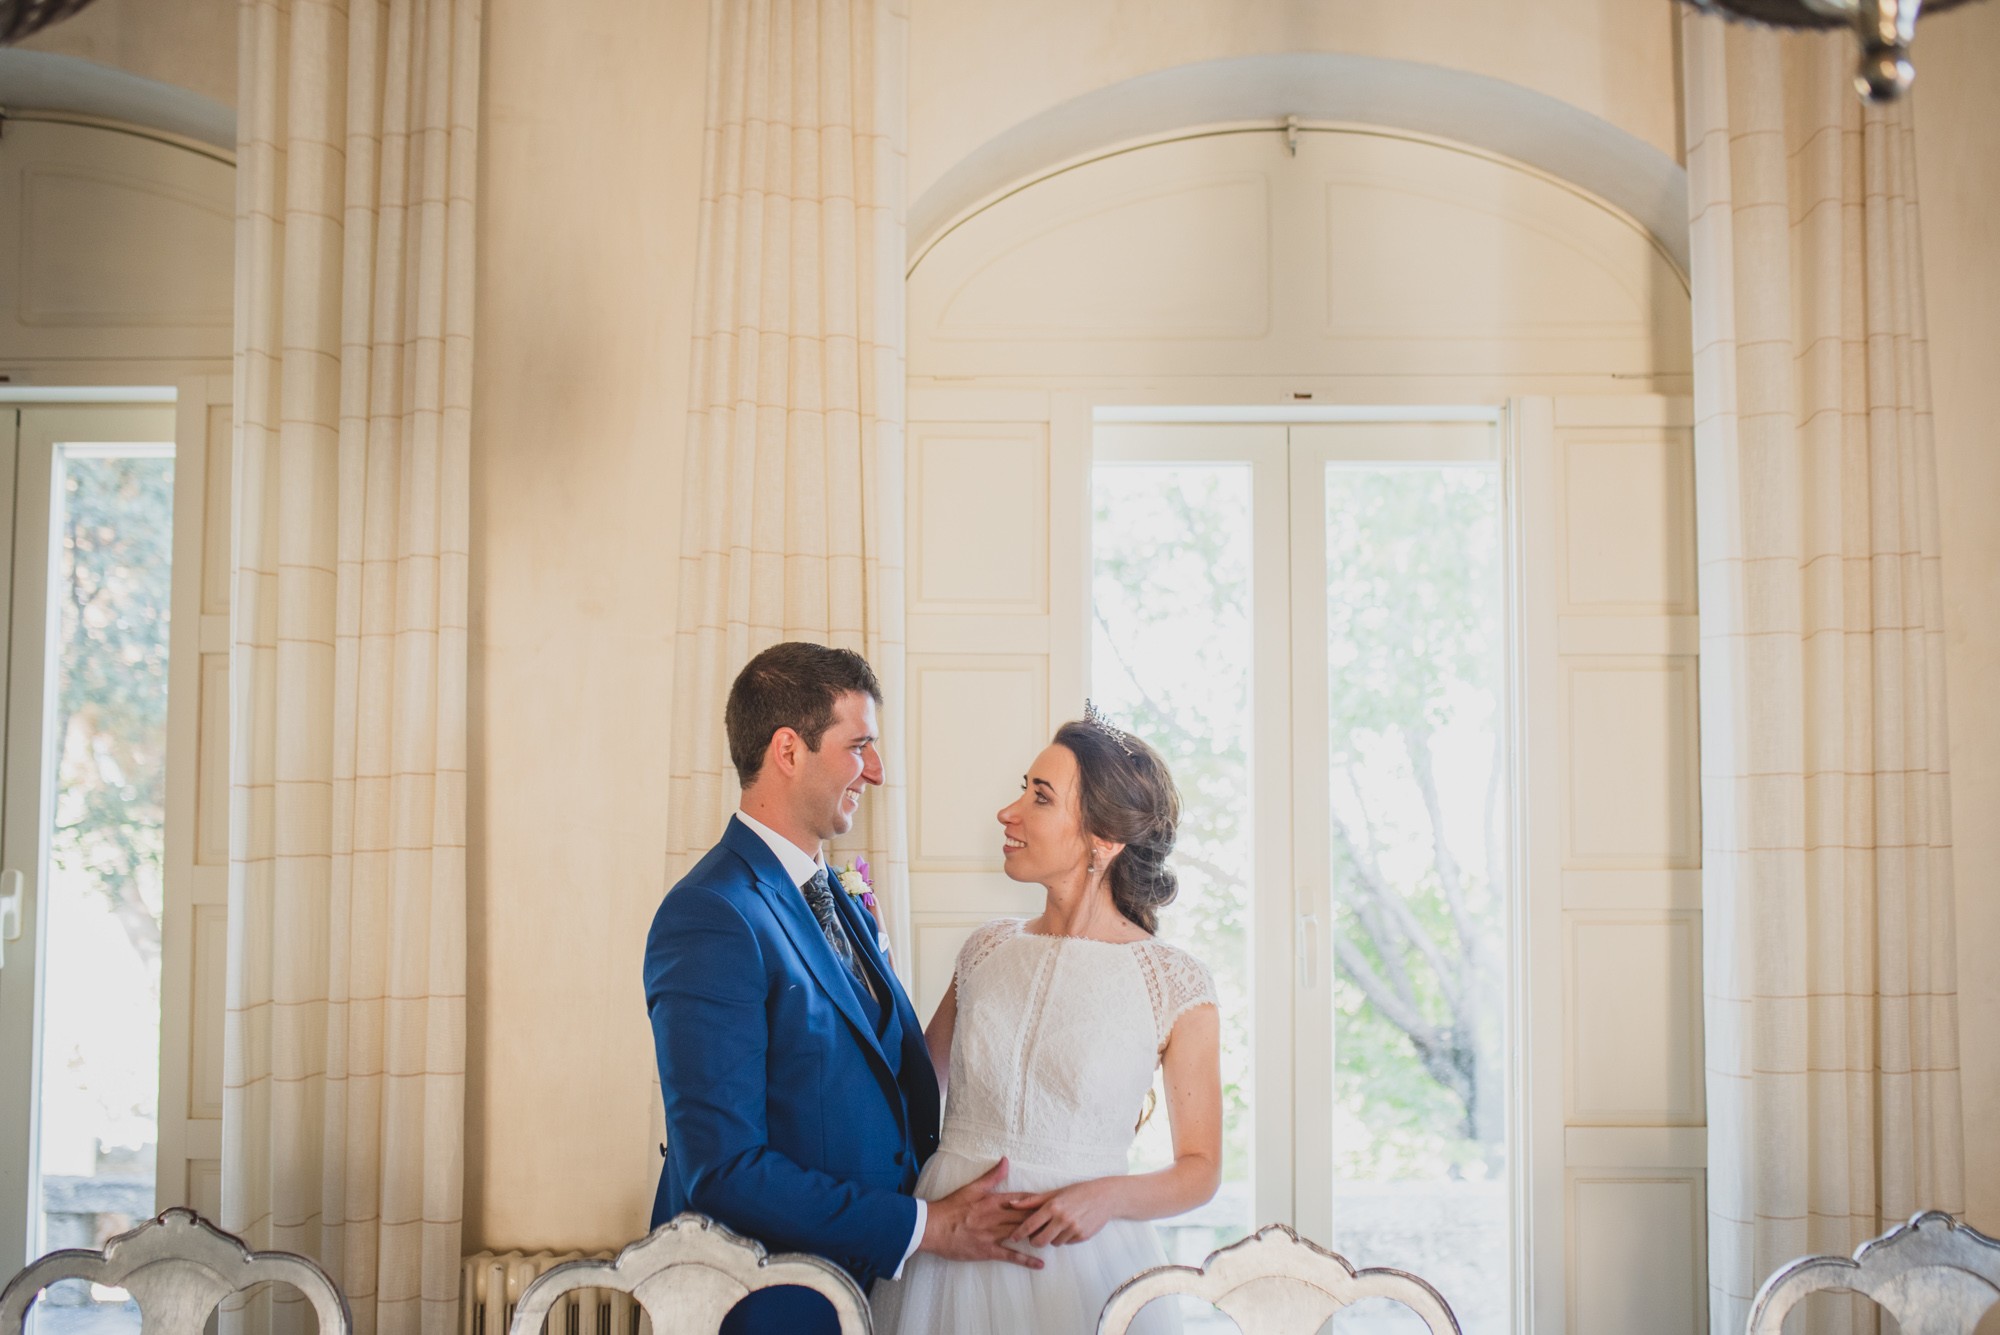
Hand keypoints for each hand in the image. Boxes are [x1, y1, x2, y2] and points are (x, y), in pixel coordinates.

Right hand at [920, 1158, 1044, 1268]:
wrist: (932, 1227)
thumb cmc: (951, 1207)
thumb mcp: (972, 1188)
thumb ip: (991, 1176)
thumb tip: (1006, 1160)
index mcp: (993, 1201)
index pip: (1021, 1200)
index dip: (1038, 1201)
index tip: (1054, 1201)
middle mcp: (996, 1217)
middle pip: (1025, 1217)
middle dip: (1043, 1218)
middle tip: (1061, 1220)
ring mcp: (993, 1235)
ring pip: (1020, 1234)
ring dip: (1038, 1235)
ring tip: (1056, 1238)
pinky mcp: (987, 1251)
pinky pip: (1009, 1256)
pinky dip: (1025, 1260)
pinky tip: (1040, 1264)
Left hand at [1004, 1178, 1121, 1246]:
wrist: (1104, 1197)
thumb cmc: (1077, 1192)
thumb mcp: (1054, 1193)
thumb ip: (1032, 1201)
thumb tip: (1012, 1204)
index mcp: (1053, 1206)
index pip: (1030, 1224)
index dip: (1019, 1233)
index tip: (1012, 1237)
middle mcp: (1062, 1219)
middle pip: (1040, 1240)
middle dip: (1034, 1241)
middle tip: (1034, 1237)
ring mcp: (1073, 1229)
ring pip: (1054, 1243)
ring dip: (1052, 1238)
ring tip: (1057, 1226)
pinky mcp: (1082, 1236)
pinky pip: (1067, 1243)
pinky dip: (1065, 1238)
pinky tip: (1070, 1227)